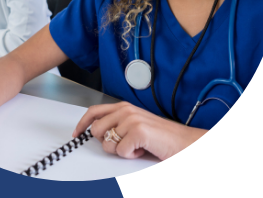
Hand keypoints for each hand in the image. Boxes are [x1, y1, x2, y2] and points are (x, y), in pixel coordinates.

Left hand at [73, 102, 206, 160]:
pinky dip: (131, 156)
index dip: (82, 123)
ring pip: (107, 143)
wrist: (185, 142)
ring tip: (136, 146)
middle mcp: (127, 110)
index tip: (77, 133)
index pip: (94, 111)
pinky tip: (143, 150)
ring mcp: (132, 120)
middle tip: (124, 144)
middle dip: (106, 142)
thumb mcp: (136, 126)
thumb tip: (97, 131)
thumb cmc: (163, 137)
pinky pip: (120, 151)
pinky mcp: (138, 132)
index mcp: (126, 107)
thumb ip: (118, 124)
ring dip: (121, 150)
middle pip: (96, 129)